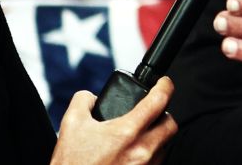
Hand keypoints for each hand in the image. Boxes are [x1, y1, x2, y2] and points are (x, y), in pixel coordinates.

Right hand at [50, 77, 178, 164]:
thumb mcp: (71, 126)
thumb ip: (83, 102)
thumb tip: (91, 97)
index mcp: (127, 133)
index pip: (159, 101)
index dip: (164, 86)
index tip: (163, 84)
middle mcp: (143, 151)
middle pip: (170, 125)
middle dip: (163, 115)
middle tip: (151, 113)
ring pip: (165, 145)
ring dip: (156, 137)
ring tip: (137, 137)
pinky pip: (157, 162)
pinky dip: (149, 155)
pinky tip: (132, 155)